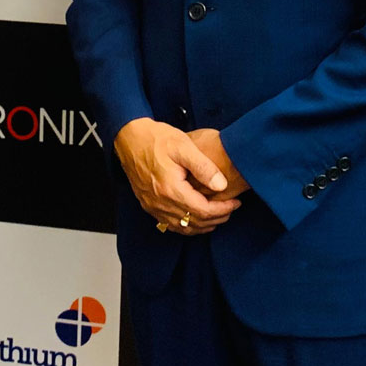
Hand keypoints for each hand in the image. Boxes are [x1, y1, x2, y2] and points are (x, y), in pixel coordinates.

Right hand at [113, 118, 242, 233]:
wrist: (129, 137)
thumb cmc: (156, 138)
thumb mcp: (183, 146)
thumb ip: (204, 167)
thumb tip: (222, 185)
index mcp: (170, 189)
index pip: (203, 211)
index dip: (222, 210)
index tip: (235, 203)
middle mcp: (160, 202)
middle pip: (194, 223)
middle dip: (216, 218)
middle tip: (231, 209)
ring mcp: (152, 205)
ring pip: (182, 227)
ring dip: (203, 225)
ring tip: (218, 214)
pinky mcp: (148, 204)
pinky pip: (170, 224)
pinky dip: (187, 225)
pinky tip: (196, 218)